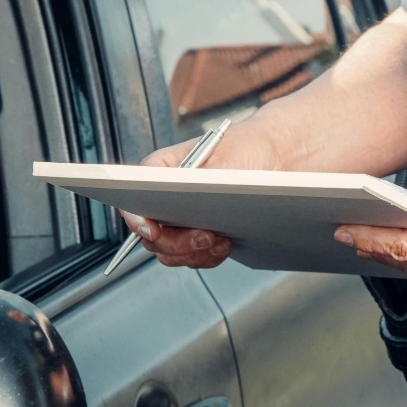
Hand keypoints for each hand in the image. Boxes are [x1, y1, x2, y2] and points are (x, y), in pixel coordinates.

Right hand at [121, 126, 280, 268]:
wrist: (273, 157)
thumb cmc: (245, 148)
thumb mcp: (224, 159)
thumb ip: (199, 182)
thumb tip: (185, 202)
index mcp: (160, 171)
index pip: (133, 198)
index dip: (137, 219)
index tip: (153, 231)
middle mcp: (163, 197)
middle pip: (151, 235)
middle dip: (178, 243)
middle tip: (206, 237)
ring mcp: (179, 219)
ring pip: (170, 252)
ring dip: (195, 254)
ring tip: (221, 241)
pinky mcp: (197, 235)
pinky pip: (192, 258)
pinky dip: (207, 257)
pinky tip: (226, 244)